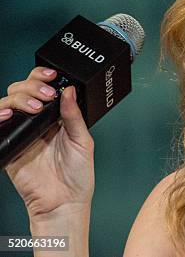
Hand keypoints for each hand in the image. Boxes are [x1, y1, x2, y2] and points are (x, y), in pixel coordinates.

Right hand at [0, 67, 94, 223]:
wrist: (64, 202)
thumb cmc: (78, 176)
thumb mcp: (82, 141)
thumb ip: (74, 116)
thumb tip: (69, 91)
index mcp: (56, 118)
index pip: (44, 89)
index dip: (43, 78)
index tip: (52, 76)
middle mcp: (37, 123)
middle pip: (22, 91)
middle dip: (31, 86)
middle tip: (45, 94)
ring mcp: (22, 133)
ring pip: (8, 103)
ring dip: (19, 98)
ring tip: (34, 106)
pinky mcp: (10, 146)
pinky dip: (0, 115)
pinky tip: (9, 114)